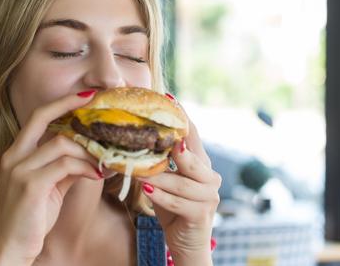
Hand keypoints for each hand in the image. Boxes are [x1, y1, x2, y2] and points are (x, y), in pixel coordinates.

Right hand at [0, 91, 101, 265]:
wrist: (12, 248)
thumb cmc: (30, 219)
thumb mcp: (49, 187)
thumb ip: (65, 168)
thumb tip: (93, 157)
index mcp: (15, 153)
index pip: (36, 117)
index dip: (60, 103)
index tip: (85, 95)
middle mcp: (13, 156)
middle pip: (41, 116)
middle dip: (69, 105)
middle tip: (96, 102)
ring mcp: (19, 170)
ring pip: (61, 144)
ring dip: (88, 151)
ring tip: (105, 161)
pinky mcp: (30, 185)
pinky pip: (65, 165)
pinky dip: (85, 167)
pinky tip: (97, 175)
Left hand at [138, 117, 220, 264]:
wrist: (185, 242)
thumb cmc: (172, 206)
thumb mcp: (163, 180)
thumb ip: (156, 162)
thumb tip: (131, 139)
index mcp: (200, 163)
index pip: (192, 134)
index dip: (182, 117)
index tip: (168, 98)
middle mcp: (209, 176)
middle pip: (192, 156)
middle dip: (175, 146)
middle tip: (159, 136)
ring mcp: (208, 196)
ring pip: (182, 182)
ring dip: (160, 177)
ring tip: (139, 171)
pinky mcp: (201, 214)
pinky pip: (180, 203)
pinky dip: (162, 197)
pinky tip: (148, 190)